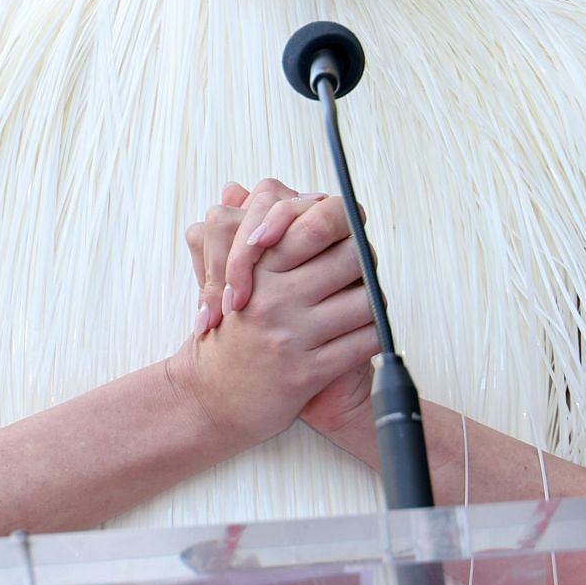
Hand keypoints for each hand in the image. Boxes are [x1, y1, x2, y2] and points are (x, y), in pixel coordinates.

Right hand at [180, 180, 376, 442]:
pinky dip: (374, 335)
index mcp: (257, 266)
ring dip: (372, 300)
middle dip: (364, 260)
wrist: (211, 397)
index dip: (343, 219)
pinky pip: (365, 342)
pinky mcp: (306, 373)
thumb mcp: (227, 273)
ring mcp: (290, 335)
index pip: (319, 220)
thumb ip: (244, 228)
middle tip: (360, 267)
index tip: (346, 231)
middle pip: (353, 256)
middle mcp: (273, 296)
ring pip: (367, 300)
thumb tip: (243, 186)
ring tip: (362, 301)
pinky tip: (363, 333)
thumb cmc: (230, 331)